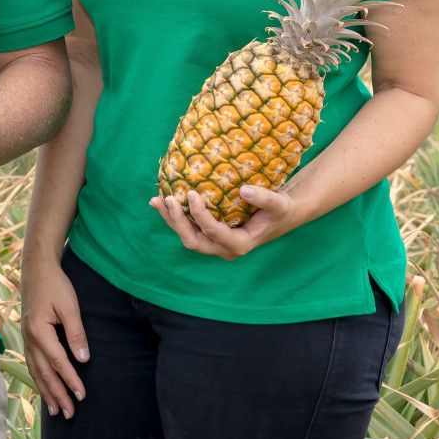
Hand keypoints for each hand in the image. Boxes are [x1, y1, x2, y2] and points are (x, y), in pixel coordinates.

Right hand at [21, 251, 88, 417]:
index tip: (82, 395)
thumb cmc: (55, 285)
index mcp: (39, 332)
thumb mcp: (69, 306)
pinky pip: (32, 363)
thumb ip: (76, 333)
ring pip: (36, 371)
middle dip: (57, 394)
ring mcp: (26, 338)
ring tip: (55, 411)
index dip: (70, 380)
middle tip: (70, 414)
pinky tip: (44, 388)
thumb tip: (83, 359)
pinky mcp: (28, 336)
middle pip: (44, 373)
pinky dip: (39, 379)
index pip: (58, 362)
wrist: (36, 268)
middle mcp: (29, 339)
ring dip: (46, 391)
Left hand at [149, 184, 314, 259]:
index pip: (215, 233)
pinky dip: (175, 216)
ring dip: (171, 219)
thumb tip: (244, 190)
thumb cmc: (281, 210)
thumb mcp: (279, 204)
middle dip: (177, 222)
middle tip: (168, 199)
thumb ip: (265, 199)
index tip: (192, 194)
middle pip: (194, 241)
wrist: (280, 215)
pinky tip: (163, 201)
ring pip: (187, 236)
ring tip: (157, 200)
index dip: (201, 216)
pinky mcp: (209, 235)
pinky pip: (189, 228)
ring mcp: (215, 243)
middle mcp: (224, 248)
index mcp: (240, 244)